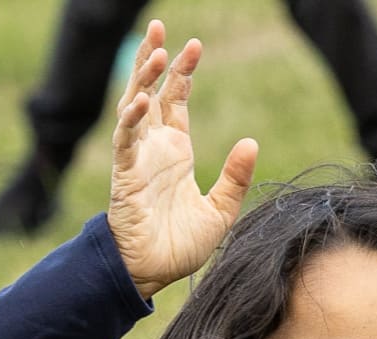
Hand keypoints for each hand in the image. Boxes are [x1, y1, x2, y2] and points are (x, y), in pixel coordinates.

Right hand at [108, 20, 256, 298]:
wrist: (154, 273)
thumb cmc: (181, 245)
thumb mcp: (219, 212)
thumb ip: (235, 179)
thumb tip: (252, 143)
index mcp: (176, 151)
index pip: (176, 101)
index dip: (182, 73)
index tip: (194, 47)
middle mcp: (154, 148)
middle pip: (150, 91)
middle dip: (155, 59)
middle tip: (161, 28)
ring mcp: (137, 158)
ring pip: (134, 106)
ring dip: (142, 79)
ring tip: (155, 52)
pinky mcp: (125, 174)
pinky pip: (125, 139)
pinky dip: (132, 119)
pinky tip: (142, 101)